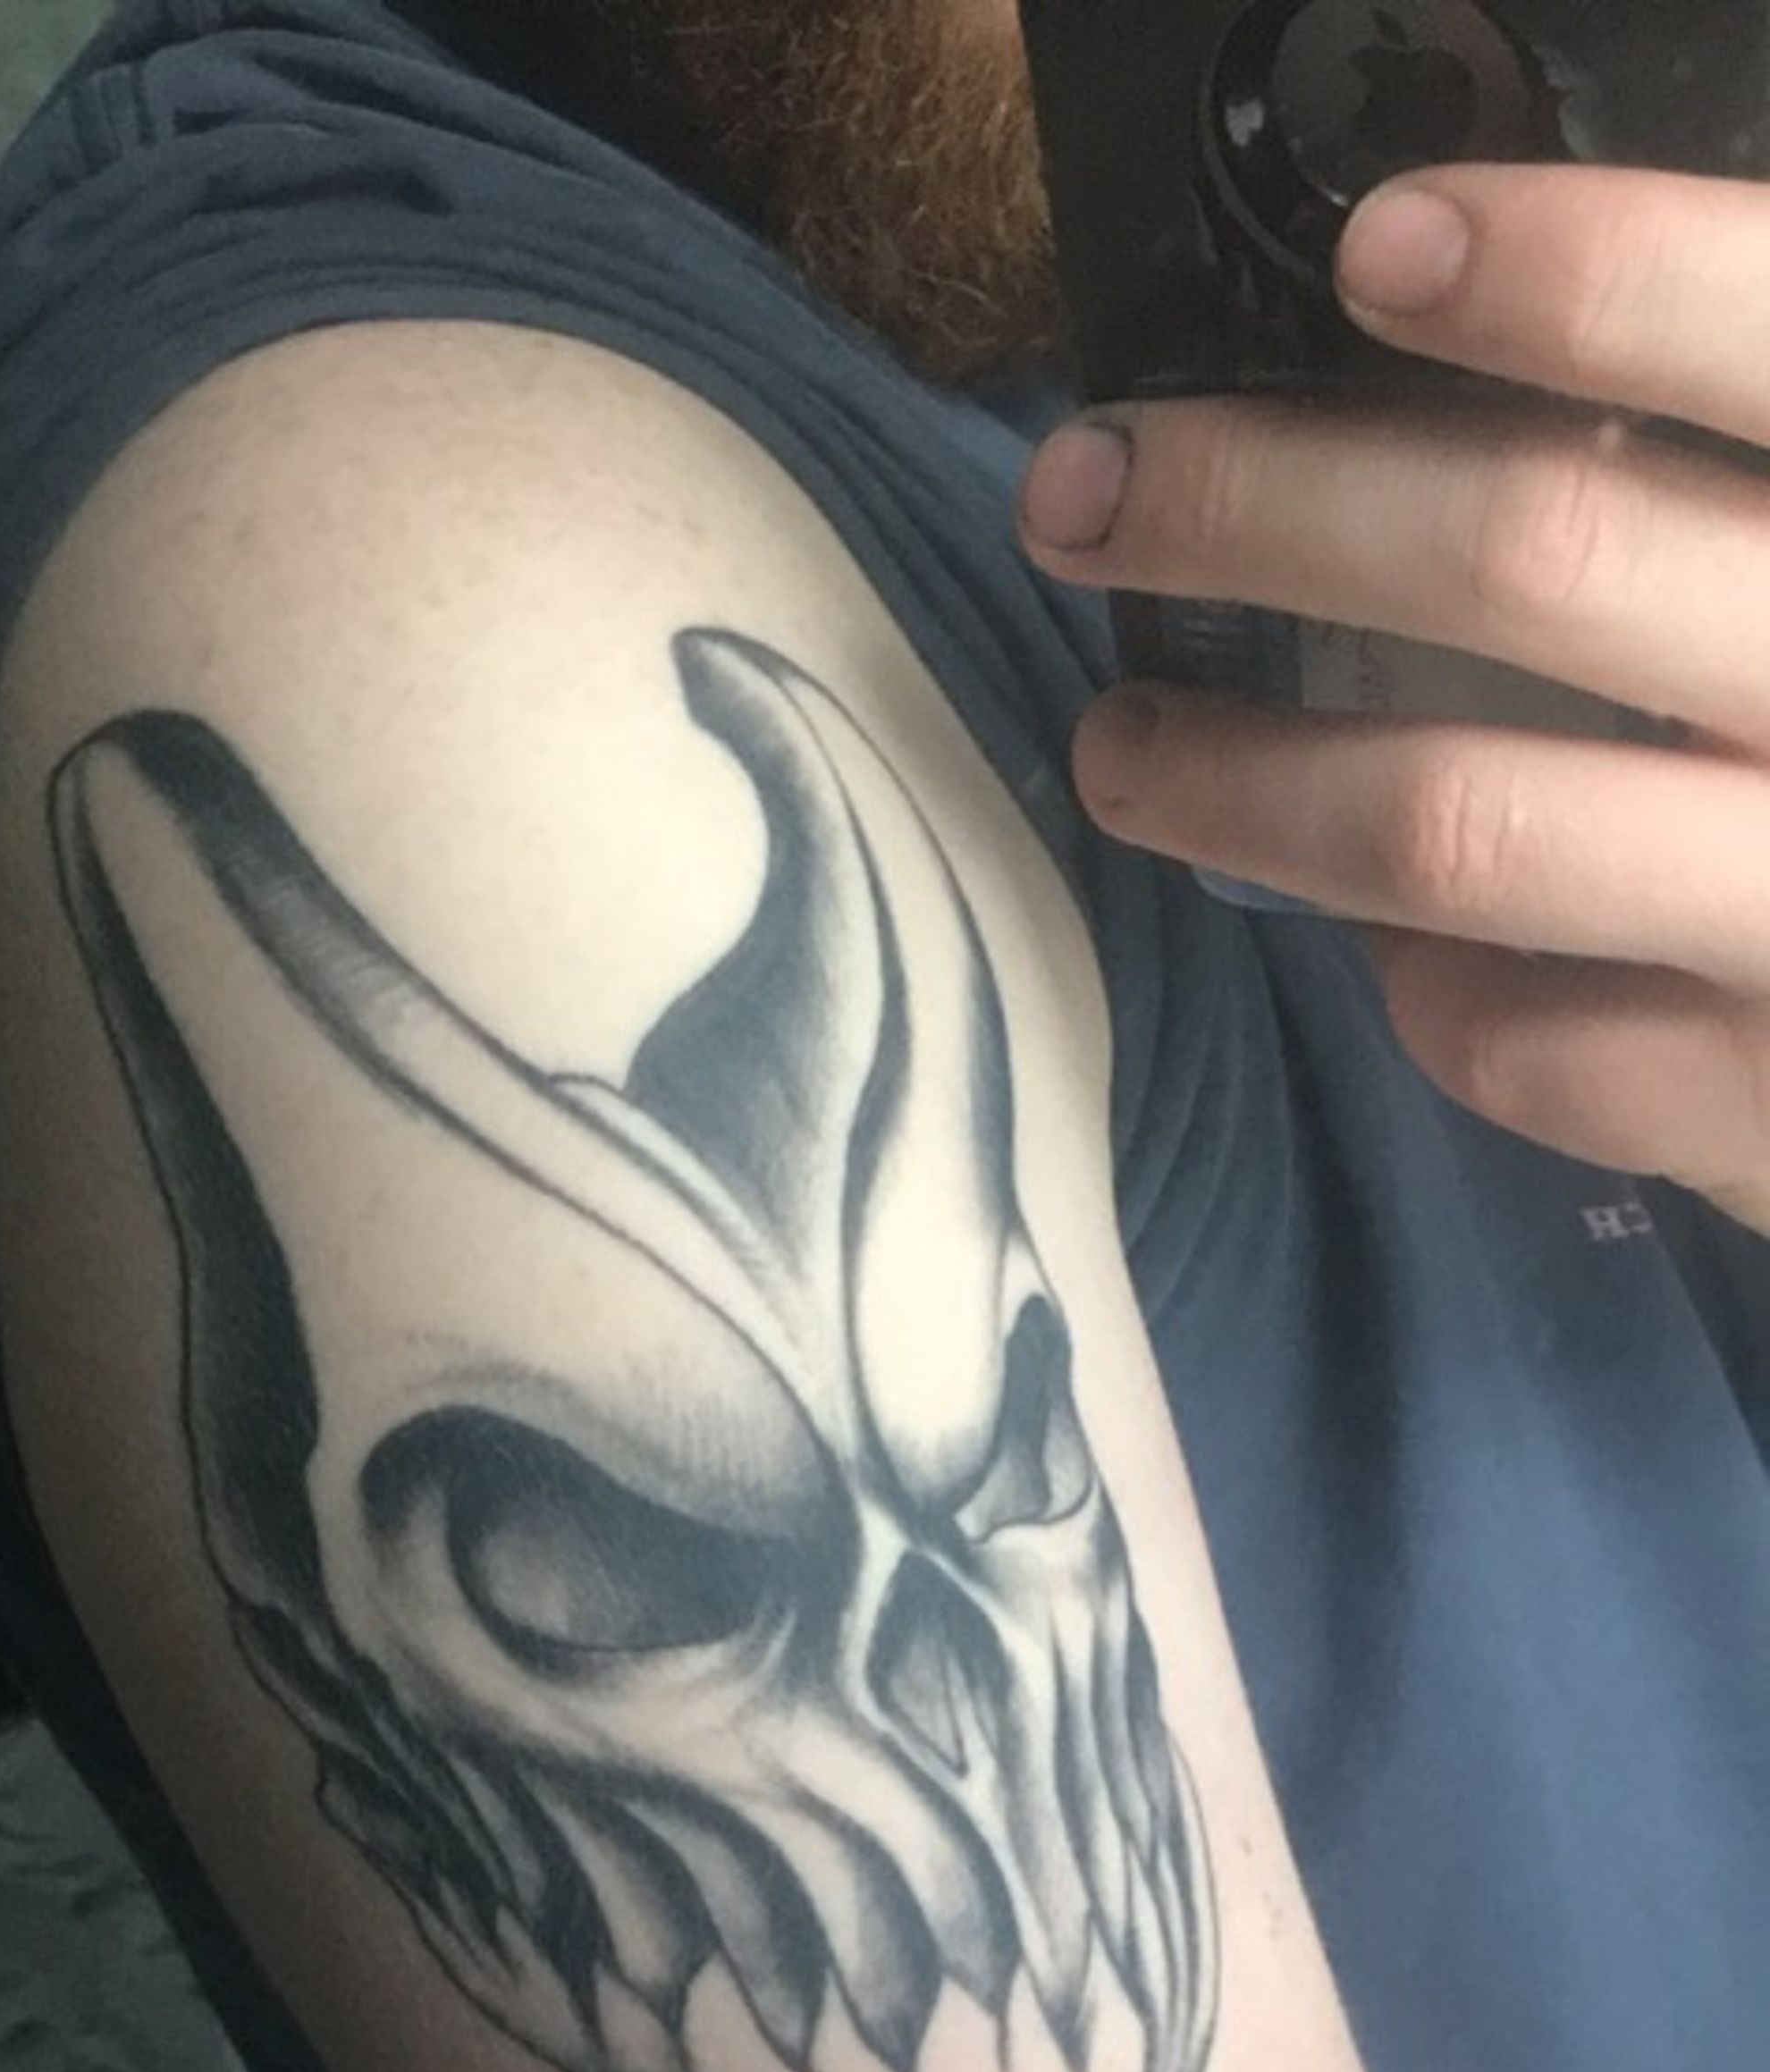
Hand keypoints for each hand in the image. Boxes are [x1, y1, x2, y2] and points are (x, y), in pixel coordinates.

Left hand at [1016, 164, 1769, 1239]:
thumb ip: (1727, 473)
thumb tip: (1474, 364)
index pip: (1752, 325)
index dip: (1572, 272)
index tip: (1378, 249)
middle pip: (1528, 556)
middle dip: (1263, 508)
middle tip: (1087, 492)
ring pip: (1455, 824)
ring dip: (1246, 783)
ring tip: (1123, 749)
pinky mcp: (1752, 1103)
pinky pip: (1521, 1042)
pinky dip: (1417, 983)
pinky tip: (1382, 936)